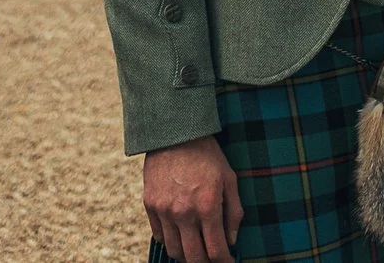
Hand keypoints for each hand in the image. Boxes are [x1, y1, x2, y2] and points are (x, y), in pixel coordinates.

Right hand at [143, 135, 242, 262]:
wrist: (174, 132)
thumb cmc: (207, 155)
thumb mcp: (229, 179)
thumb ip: (234, 213)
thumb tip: (231, 240)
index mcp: (207, 206)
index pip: (215, 250)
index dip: (224, 261)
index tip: (227, 262)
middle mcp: (184, 212)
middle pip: (193, 258)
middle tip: (212, 259)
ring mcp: (164, 210)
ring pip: (174, 251)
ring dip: (186, 256)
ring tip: (196, 251)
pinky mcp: (150, 205)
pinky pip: (159, 236)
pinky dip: (170, 241)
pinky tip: (180, 236)